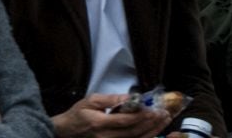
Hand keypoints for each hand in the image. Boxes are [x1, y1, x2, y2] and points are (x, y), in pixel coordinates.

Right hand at [51, 95, 169, 137]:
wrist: (67, 131)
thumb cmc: (78, 114)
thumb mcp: (91, 100)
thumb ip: (110, 99)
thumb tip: (129, 97)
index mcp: (100, 124)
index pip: (125, 121)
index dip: (141, 116)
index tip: (153, 109)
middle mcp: (106, 137)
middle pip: (133, 132)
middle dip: (151, 123)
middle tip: (164, 114)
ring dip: (151, 131)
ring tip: (162, 122)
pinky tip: (153, 132)